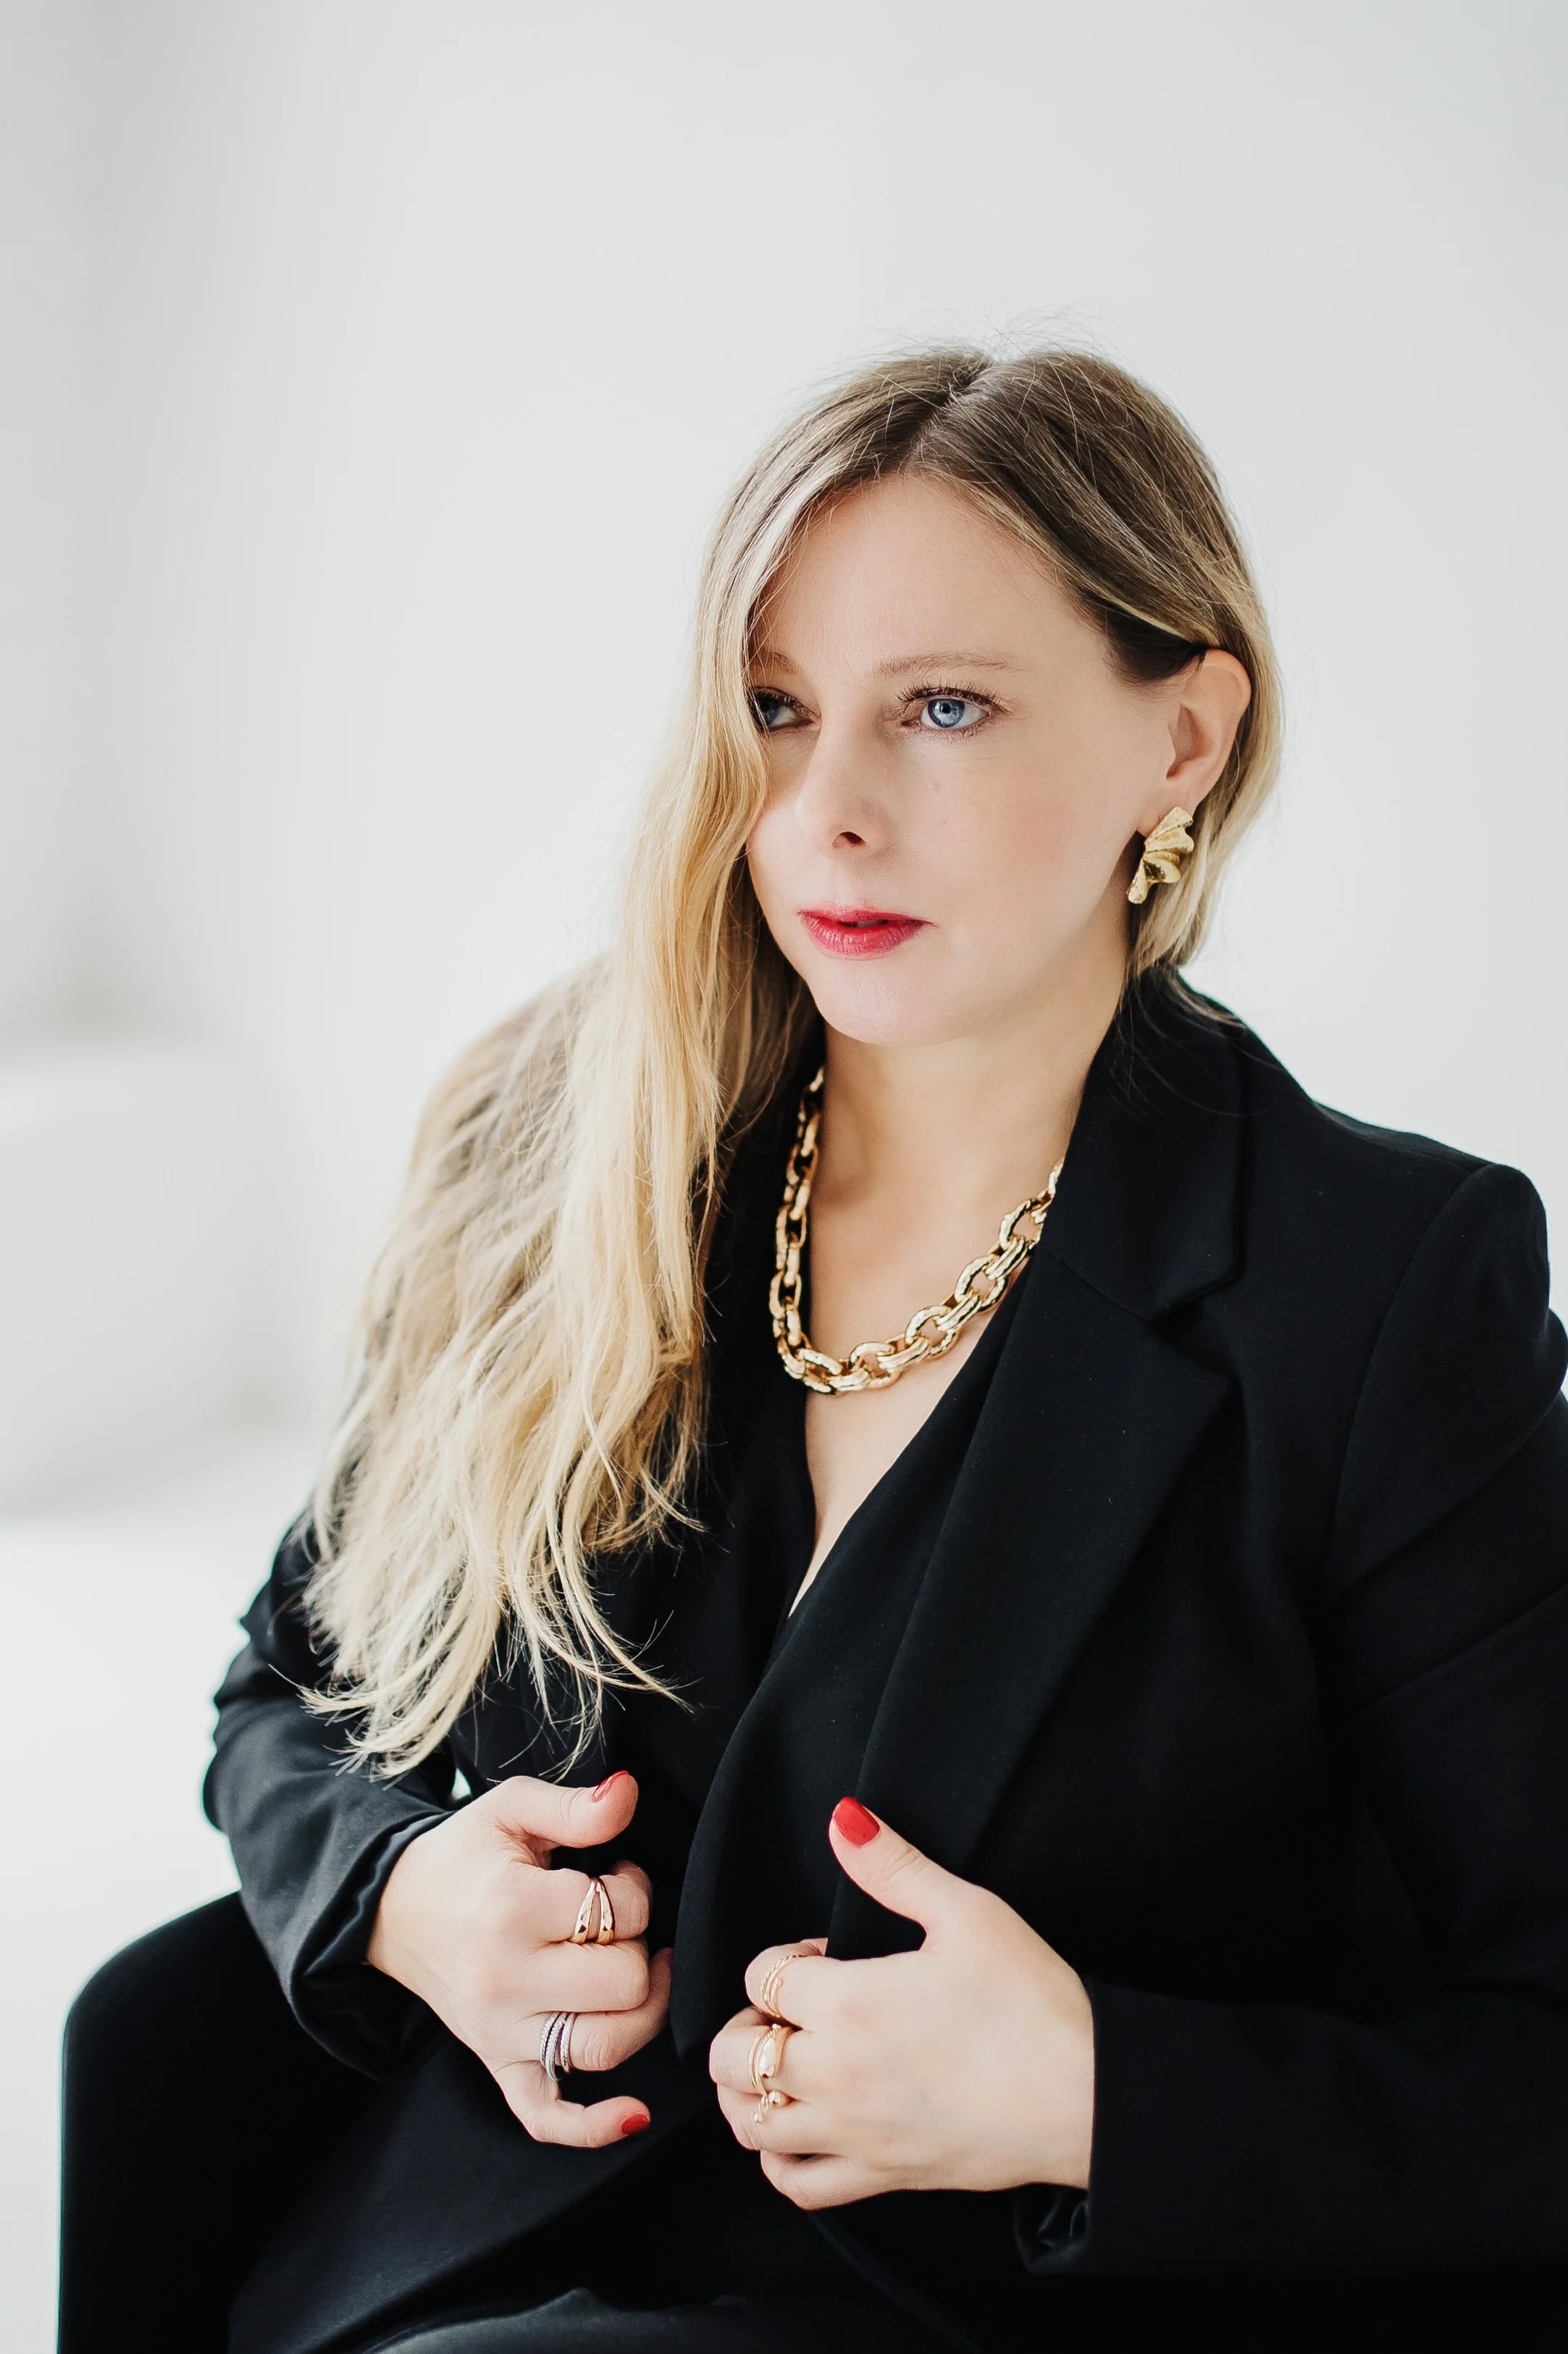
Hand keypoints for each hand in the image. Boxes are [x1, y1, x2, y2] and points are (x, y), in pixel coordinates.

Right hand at [369, 1767, 669, 2146]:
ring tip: (637, 1974)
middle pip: (624, 1982)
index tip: (614, 1875)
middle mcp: (507, 1978)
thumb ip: (575, 1806)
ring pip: (604, 2045)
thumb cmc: (465, 1855)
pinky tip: (632, 2114)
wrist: (393, 1907)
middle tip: (616, 1923)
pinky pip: (544, 2115)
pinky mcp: (496, 2063)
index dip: (636, 1888)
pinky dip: (591, 2126)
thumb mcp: (512, 1809)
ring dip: (641, 2011)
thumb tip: (629, 1793)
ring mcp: (500, 2030)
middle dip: (638, 1945)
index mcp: (514, 1907)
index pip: (620, 1910)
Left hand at [708, 1797, 1093, 2207]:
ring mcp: (854, 2132)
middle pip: (730, 2053)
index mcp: (849, 2003)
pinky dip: (778, 2157)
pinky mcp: (882, 2176)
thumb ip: (895, 1866)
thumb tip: (844, 1819)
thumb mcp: (968, 1912)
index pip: (761, 1974)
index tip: (827, 1956)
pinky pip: (797, 2184)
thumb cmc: (1032, 2003)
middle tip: (792, 2007)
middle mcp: (835, 2074)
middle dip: (747, 2019)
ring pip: (749, 2121)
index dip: (785, 1954)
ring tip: (785, 2060)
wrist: (1084, 2095)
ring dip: (748, 2087)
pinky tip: (797, 2127)